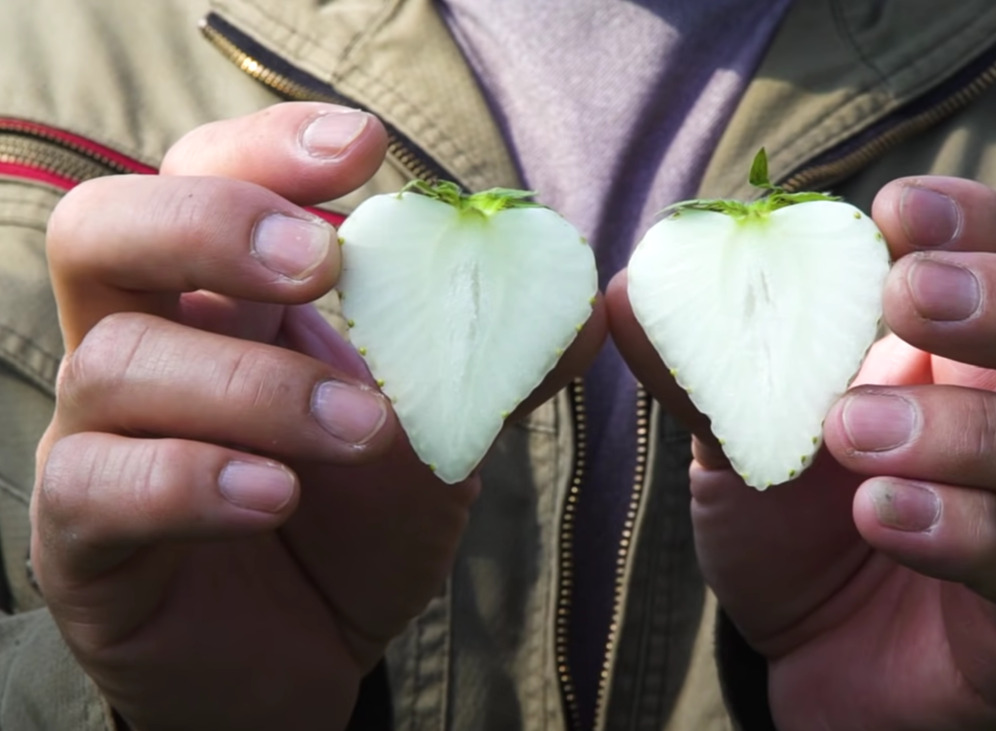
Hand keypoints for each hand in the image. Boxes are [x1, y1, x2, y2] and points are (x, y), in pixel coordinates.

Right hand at [33, 103, 604, 730]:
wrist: (313, 647)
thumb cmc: (362, 521)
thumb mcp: (438, 434)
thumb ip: (490, 367)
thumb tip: (579, 311)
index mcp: (226, 299)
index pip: (203, 175)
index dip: (266, 148)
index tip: (360, 148)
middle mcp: (147, 344)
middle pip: (106, 228)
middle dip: (213, 225)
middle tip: (320, 264)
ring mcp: (99, 436)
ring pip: (120, 363)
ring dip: (256, 386)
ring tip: (363, 432)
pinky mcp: (81, 534)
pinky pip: (93, 482)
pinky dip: (193, 478)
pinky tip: (275, 498)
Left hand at [609, 178, 995, 729]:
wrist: (809, 655)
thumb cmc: (791, 524)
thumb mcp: (741, 434)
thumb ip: (707, 362)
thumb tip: (631, 282)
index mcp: (978, 354)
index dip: (981, 224)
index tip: (895, 212)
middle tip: (907, 297)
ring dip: (969, 429)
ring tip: (850, 432)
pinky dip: (965, 530)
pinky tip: (881, 514)